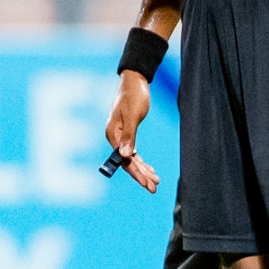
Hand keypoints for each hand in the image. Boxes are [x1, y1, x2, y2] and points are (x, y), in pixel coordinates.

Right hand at [105, 71, 160, 191]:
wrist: (134, 80)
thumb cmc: (133, 95)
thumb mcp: (132, 114)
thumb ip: (129, 135)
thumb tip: (125, 156)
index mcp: (112, 134)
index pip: (124, 160)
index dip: (136, 173)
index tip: (147, 184)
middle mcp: (114, 137)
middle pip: (128, 162)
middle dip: (141, 175)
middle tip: (155, 187)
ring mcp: (121, 136)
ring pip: (132, 158)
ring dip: (143, 170)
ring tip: (156, 181)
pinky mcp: (129, 133)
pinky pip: (134, 152)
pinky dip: (142, 161)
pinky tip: (150, 169)